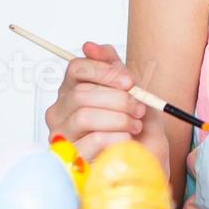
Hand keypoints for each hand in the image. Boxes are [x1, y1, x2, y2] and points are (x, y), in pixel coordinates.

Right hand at [43, 42, 166, 164]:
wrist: (148, 164)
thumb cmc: (138, 130)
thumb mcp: (133, 94)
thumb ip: (113, 68)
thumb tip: (91, 45)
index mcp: (73, 91)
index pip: (76, 68)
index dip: (104, 71)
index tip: (129, 82)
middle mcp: (60, 112)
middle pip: (81, 93)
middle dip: (118, 100)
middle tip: (139, 110)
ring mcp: (62, 136)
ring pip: (85, 115)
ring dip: (119, 119)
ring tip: (135, 126)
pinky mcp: (71, 160)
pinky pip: (93, 140)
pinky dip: (118, 138)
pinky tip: (127, 143)